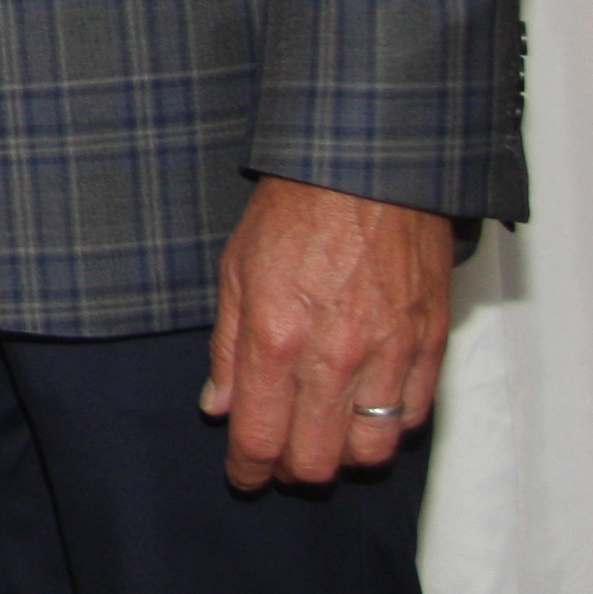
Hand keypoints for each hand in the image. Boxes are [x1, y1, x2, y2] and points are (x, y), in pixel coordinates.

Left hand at [201, 176, 451, 487]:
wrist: (364, 170)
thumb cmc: (293, 212)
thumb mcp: (234, 271)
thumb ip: (227, 349)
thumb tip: (218, 407)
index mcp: (277, 339)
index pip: (261, 437)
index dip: (249, 469)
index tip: (244, 476)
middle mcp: (335, 357)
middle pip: (318, 459)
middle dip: (294, 470)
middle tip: (281, 459)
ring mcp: (389, 355)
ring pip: (371, 451)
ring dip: (345, 456)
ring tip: (325, 438)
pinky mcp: (429, 345)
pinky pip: (414, 416)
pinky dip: (389, 427)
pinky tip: (366, 412)